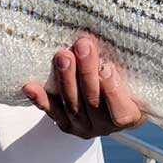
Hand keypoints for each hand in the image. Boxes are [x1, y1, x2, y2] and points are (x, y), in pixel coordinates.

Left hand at [23, 37, 145, 138]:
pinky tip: (30, 86)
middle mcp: (104, 126)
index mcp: (128, 116)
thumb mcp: (132, 77)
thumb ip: (125, 65)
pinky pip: (51, 110)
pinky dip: (40, 98)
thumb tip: (109, 36)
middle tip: (82, 46)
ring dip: (65, 78)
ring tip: (63, 55)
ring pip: (71, 104)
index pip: (120, 111)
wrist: (110, 103)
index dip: (113, 90)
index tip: (109, 68)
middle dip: (86, 72)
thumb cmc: (126, 83)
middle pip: (92, 101)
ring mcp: (82, 126)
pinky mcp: (64, 123)